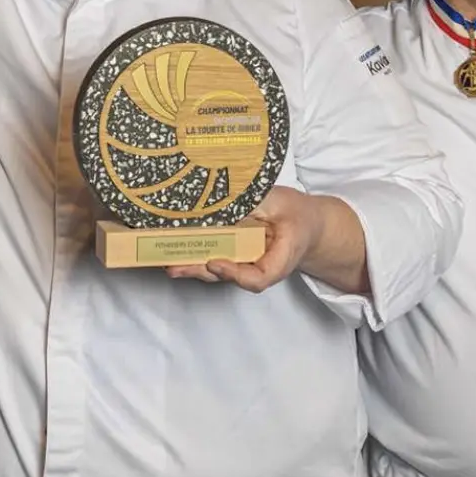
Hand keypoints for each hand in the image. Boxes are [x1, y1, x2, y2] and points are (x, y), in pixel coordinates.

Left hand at [166, 186, 321, 291]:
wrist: (307, 224)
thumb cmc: (296, 214)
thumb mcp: (280, 202)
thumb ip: (254, 204)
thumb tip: (222, 199)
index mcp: (280, 259)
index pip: (258, 277)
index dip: (234, 273)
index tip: (214, 261)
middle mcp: (259, 267)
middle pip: (230, 277)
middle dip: (201, 272)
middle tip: (176, 267)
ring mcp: (246, 263)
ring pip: (219, 271)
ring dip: (194, 267)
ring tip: (168, 263)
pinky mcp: (236, 256)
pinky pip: (216, 258)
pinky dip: (196, 257)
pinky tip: (175, 254)